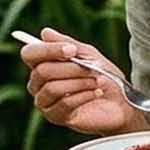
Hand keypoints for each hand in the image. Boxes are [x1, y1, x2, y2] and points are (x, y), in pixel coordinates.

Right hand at [21, 25, 145, 135]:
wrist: (120, 103)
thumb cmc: (103, 76)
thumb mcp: (88, 55)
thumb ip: (68, 44)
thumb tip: (45, 33)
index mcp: (42, 64)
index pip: (30, 53)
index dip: (48, 50)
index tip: (72, 50)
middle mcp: (37, 83)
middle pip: (42, 71)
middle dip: (71, 68)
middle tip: (92, 69)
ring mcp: (45, 101)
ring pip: (52, 88)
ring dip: (79, 82)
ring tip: (97, 81)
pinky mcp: (56, 116)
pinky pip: (64, 103)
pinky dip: (84, 95)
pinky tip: (96, 92)